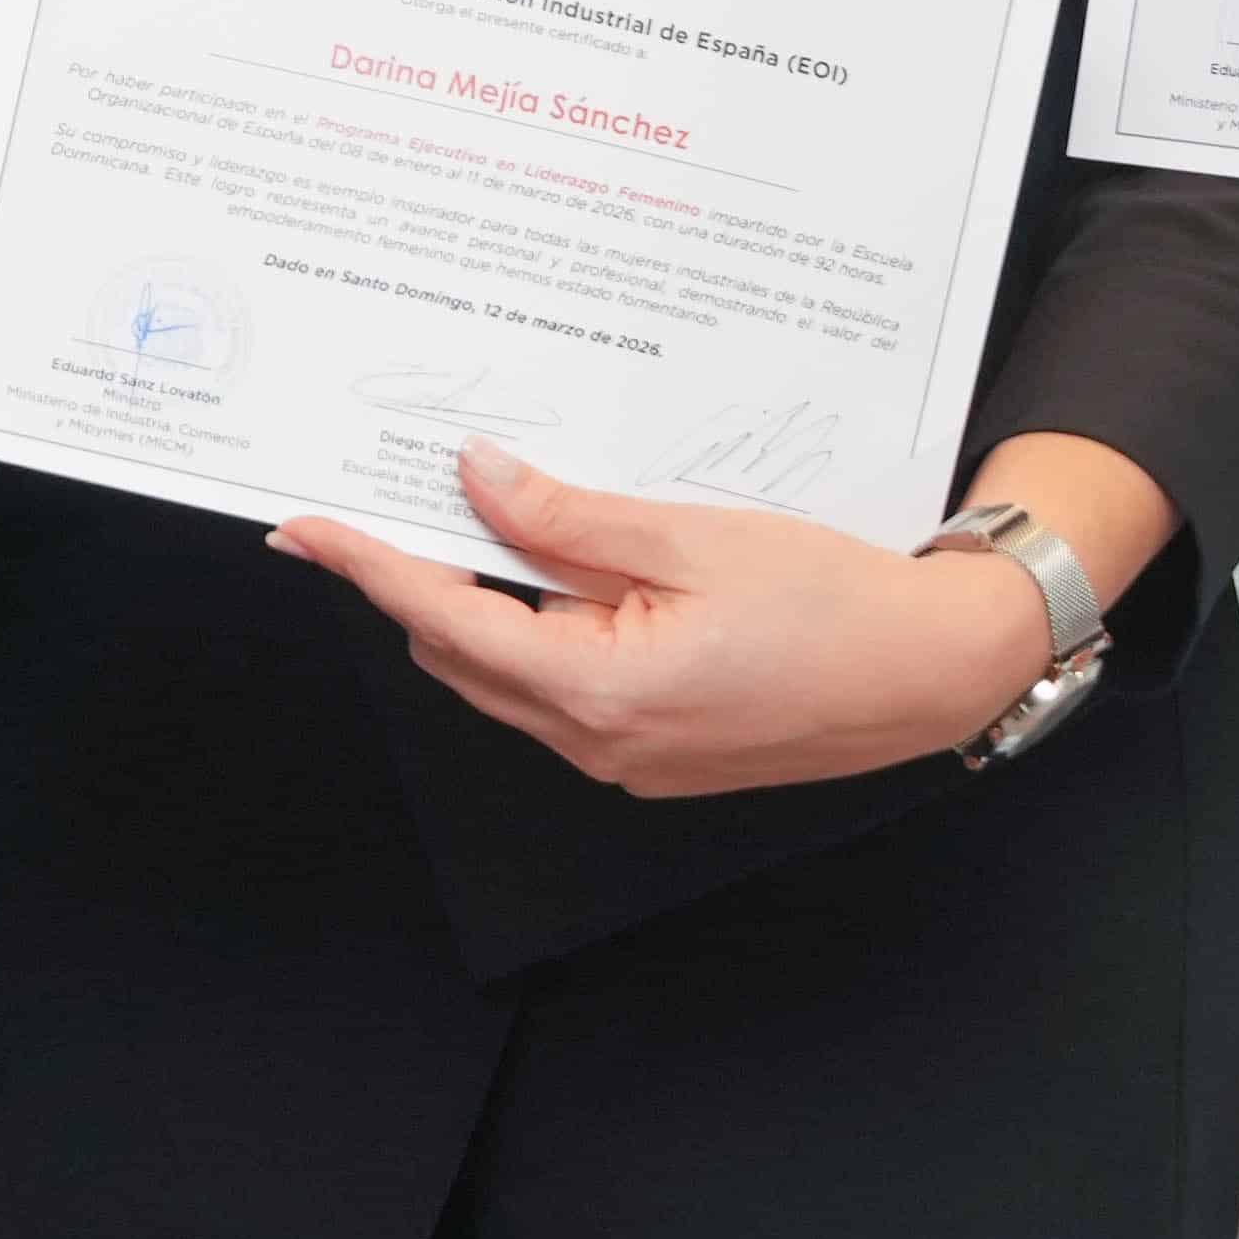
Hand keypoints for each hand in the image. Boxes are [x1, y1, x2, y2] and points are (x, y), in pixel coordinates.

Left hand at [282, 441, 1055, 798]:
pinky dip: (541, 633)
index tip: (304, 527)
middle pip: (462, 652)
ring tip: (486, 516)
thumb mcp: (690, 537)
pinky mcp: (653, 757)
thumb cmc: (834, 603)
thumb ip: (568, 518)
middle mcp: (597, 742)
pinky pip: (561, 693)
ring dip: (486, 604)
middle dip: (423, 575)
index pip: (443, 615)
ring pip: (508, 675)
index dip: (368, 564)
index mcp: (596, 688)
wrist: (933, 671)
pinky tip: (565, 572)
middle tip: (400, 492)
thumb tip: (476, 478)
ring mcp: (624, 760)